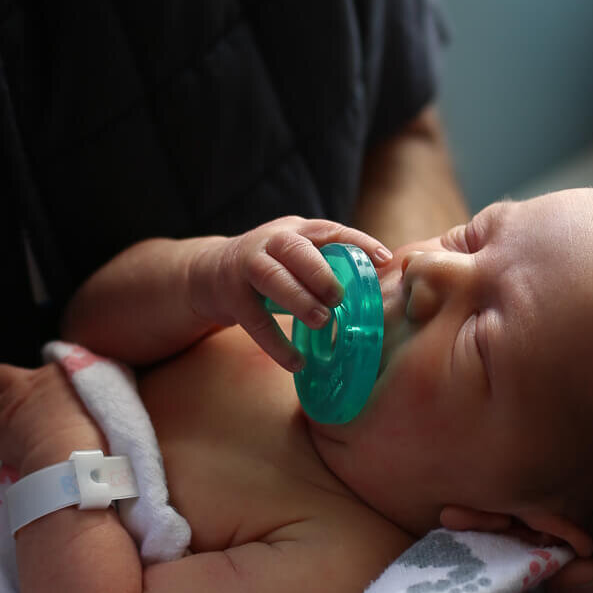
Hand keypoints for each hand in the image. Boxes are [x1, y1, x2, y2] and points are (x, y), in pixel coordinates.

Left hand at [0, 361, 104, 476]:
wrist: (75, 449)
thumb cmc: (100, 426)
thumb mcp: (114, 393)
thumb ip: (113, 383)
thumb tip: (117, 379)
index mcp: (55, 377)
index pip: (43, 369)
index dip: (39, 376)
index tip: (36, 381)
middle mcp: (26, 389)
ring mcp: (7, 413)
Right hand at [187, 218, 391, 371]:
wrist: (208, 273)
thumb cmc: (268, 268)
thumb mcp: (295, 256)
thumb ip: (326, 265)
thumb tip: (374, 290)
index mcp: (295, 231)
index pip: (329, 230)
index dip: (357, 242)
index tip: (384, 260)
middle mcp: (270, 242)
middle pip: (295, 249)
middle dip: (320, 272)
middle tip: (339, 297)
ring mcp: (246, 267)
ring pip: (272, 278)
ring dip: (299, 299)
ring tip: (322, 321)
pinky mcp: (230, 296)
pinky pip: (255, 321)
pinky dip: (276, 343)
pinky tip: (296, 362)